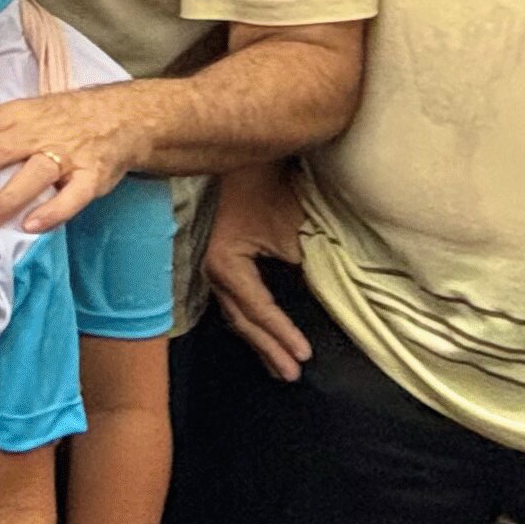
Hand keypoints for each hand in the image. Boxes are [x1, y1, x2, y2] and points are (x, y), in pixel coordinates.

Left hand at [0, 89, 150, 233]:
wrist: (124, 115)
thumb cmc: (64, 118)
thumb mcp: (26, 113)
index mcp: (17, 115)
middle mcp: (39, 131)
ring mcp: (67, 153)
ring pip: (33, 173)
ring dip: (5, 197)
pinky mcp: (93, 175)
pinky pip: (72, 195)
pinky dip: (52, 211)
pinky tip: (31, 226)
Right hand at [205, 160, 312, 382]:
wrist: (239, 148)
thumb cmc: (266, 181)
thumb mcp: (290, 223)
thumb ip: (300, 261)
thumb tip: (316, 293)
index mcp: (225, 263)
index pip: (258, 310)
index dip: (281, 336)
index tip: (304, 356)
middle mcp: (210, 270)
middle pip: (242, 321)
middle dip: (268, 349)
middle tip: (292, 375)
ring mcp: (208, 265)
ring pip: (235, 313)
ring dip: (258, 340)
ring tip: (280, 364)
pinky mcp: (216, 259)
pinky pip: (233, 298)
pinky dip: (250, 318)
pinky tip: (261, 331)